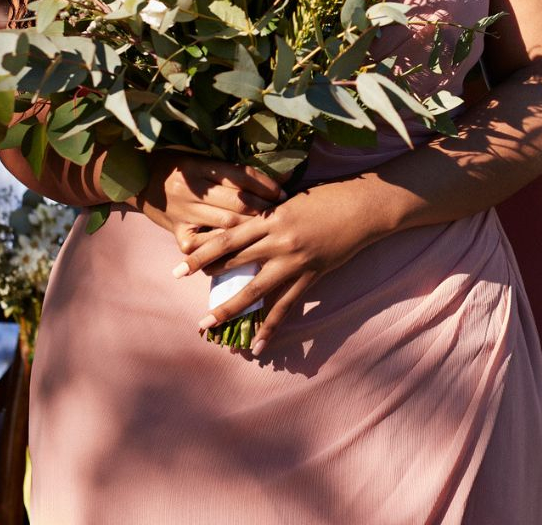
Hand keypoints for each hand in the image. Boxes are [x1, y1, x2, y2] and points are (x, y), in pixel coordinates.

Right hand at [134, 152, 284, 255]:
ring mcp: (183, 214)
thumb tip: (272, 175)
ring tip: (271, 228)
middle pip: (237, 202)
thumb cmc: (175, 166)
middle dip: (264, 208)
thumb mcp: (200, 159)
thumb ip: (229, 170)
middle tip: (283, 212)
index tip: (283, 191)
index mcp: (198, 166)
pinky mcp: (178, 234)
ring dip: (252, 228)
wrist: (136, 180)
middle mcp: (190, 190)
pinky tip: (243, 248)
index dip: (265, 184)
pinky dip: (225, 247)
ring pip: (226, 225)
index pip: (240, 175)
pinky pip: (206, 245)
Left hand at [171, 180, 382, 354]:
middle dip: (205, 276)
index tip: (178, 265)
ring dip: (228, 308)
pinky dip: (270, 326)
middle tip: (179, 289)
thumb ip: (269, 215)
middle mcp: (277, 240)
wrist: (362, 207)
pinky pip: (286, 306)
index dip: (201, 252)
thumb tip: (247, 228)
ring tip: (207, 325)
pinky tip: (257, 345)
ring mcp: (294, 260)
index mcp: (270, 217)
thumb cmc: (328, 197)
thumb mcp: (291, 200)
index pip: (227, 238)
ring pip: (254, 290)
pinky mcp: (311, 276)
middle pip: (233, 261)